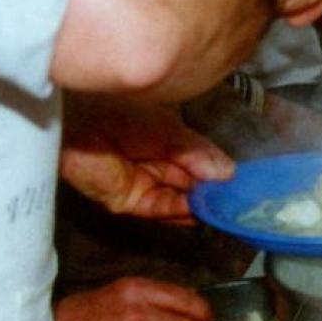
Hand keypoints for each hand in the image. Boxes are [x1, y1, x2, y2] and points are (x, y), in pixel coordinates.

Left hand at [60, 93, 234, 222]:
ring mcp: (142, 185)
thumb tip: (228, 172)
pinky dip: (180, 210)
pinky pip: (160, 208)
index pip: (197, 163)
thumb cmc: (121, 111)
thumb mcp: (172, 131)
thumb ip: (198, 153)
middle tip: (238, 199)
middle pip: (190, 184)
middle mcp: (155, 166)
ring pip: (178, 199)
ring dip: (200, 204)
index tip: (241, 182)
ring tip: (224, 205)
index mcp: (165, 143)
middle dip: (212, 192)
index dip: (217, 172)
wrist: (80, 118)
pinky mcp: (127, 201)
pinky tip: (199, 207)